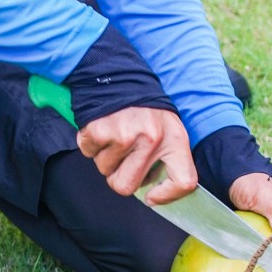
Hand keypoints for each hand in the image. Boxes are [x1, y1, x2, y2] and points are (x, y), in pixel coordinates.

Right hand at [77, 107, 196, 202]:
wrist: (119, 75)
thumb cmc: (146, 109)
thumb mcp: (168, 128)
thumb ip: (166, 158)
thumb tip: (151, 192)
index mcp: (175, 139)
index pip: (184, 181)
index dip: (167, 196)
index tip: (152, 196)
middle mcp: (151, 139)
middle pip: (126, 186)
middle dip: (119, 178)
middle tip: (123, 159)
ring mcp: (123, 135)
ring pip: (104, 170)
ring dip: (105, 157)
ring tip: (115, 134)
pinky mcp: (99, 130)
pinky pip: (88, 153)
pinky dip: (91, 144)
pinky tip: (103, 128)